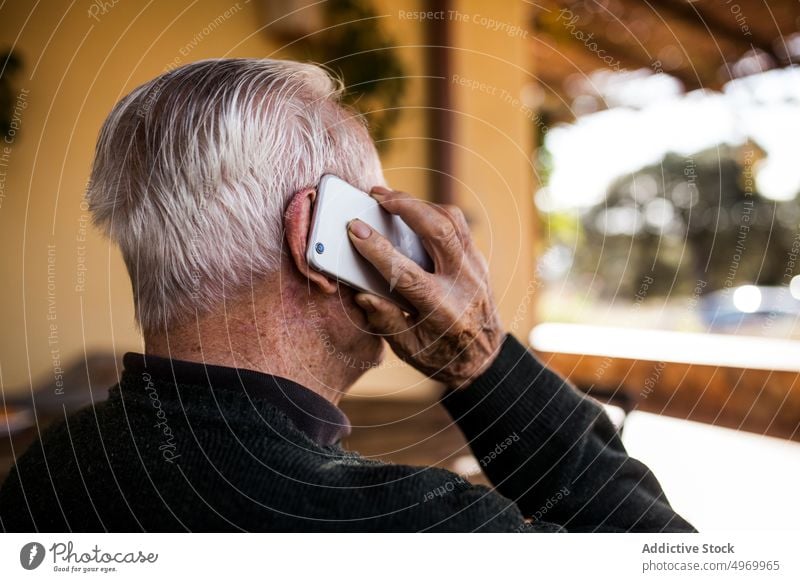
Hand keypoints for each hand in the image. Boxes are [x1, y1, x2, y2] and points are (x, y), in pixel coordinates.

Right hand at [347, 186, 503, 388]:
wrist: (485, 359)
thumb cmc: (441, 355)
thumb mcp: (406, 348)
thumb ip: (383, 319)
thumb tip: (360, 293)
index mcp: (441, 309)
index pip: (404, 272)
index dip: (376, 249)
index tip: (355, 229)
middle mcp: (462, 283)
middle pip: (438, 230)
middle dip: (405, 206)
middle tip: (376, 195)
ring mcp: (475, 268)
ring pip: (452, 220)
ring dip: (420, 204)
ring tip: (391, 198)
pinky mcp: (478, 260)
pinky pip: (458, 226)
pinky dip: (434, 213)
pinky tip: (413, 213)